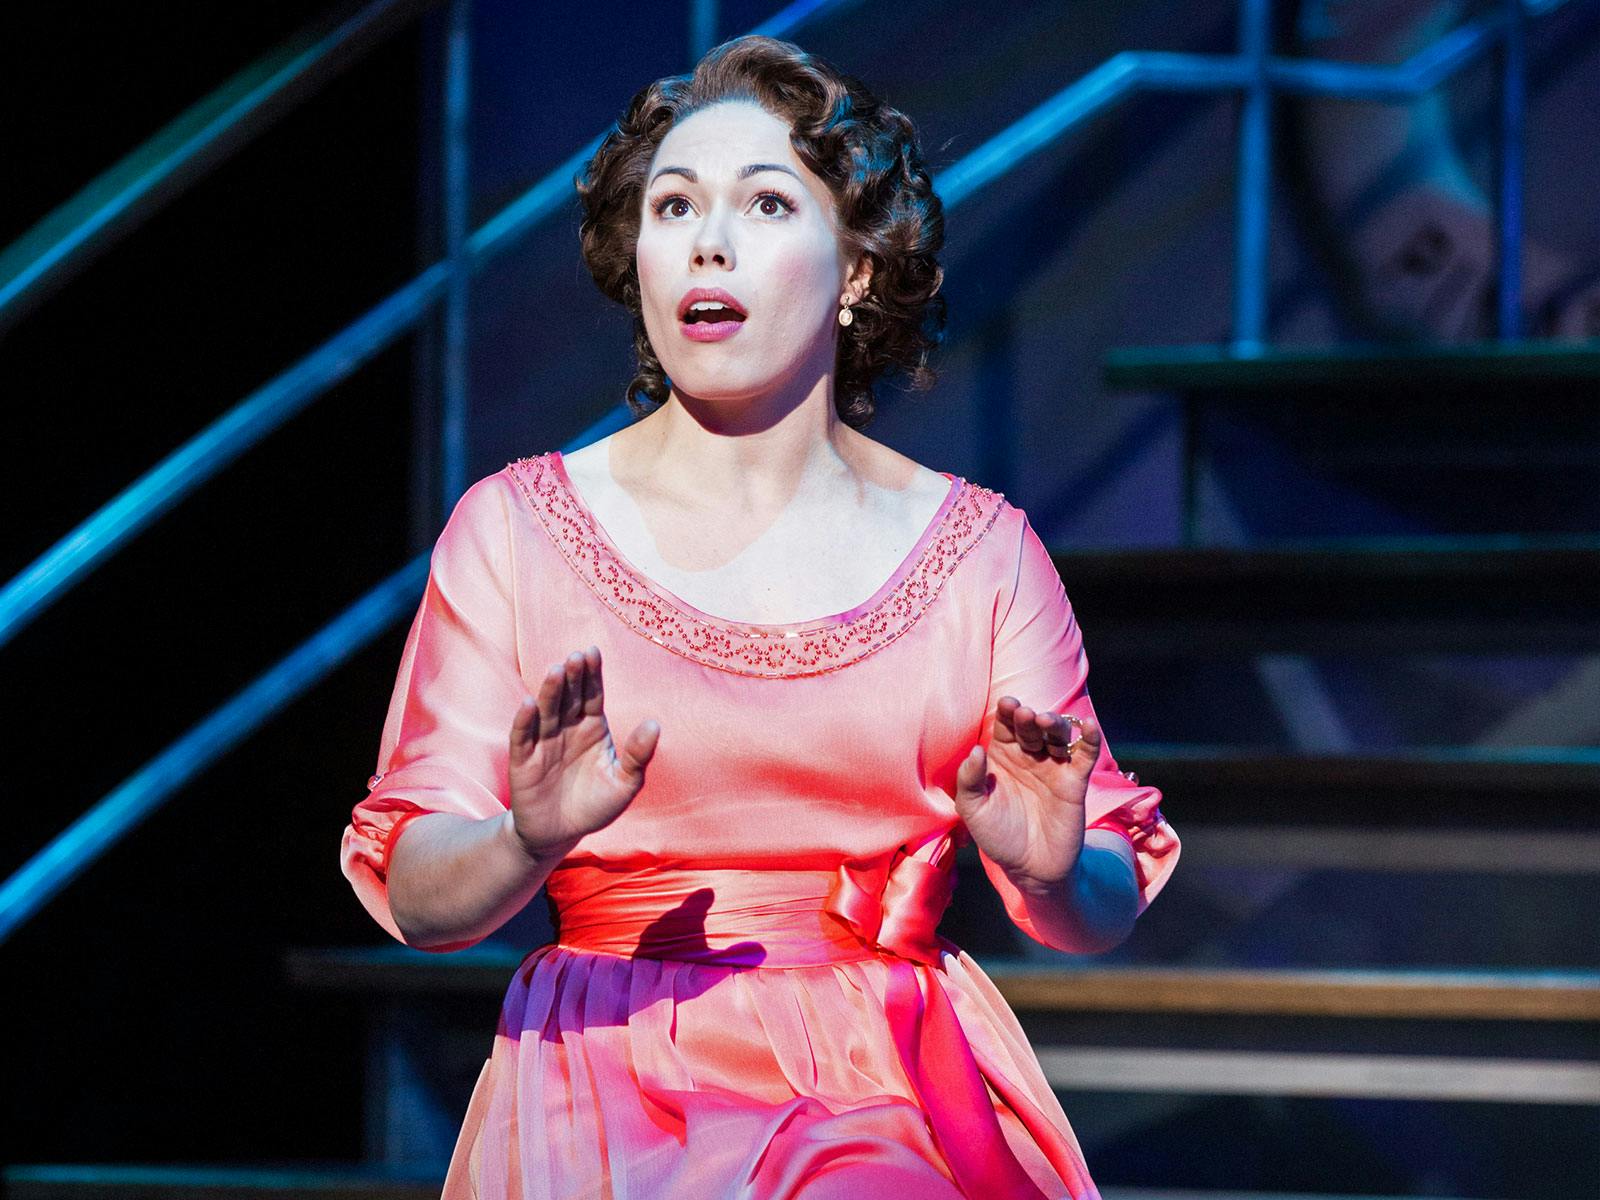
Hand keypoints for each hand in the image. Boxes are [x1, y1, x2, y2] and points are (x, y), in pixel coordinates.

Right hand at [505, 645, 659, 859]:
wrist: (560, 834)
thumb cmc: (596, 805)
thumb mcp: (625, 784)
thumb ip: (638, 756)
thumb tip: (655, 724)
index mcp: (592, 727)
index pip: (592, 694)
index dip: (592, 674)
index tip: (593, 652)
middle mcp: (567, 728)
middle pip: (569, 696)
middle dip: (572, 676)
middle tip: (577, 656)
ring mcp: (543, 742)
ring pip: (546, 710)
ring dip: (549, 690)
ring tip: (556, 670)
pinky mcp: (523, 761)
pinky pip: (523, 737)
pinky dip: (525, 721)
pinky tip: (529, 704)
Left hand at [953, 696, 1100, 891]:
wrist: (1030, 868)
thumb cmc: (997, 836)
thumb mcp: (973, 810)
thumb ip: (969, 780)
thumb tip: (976, 750)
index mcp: (1003, 756)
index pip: (1006, 726)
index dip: (1007, 713)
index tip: (1007, 704)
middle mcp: (1029, 756)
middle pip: (1031, 726)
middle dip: (1028, 717)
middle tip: (1025, 714)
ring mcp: (1053, 767)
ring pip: (1057, 735)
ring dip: (1054, 724)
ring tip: (1046, 720)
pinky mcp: (1074, 782)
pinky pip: (1084, 755)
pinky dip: (1089, 739)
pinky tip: (1089, 726)